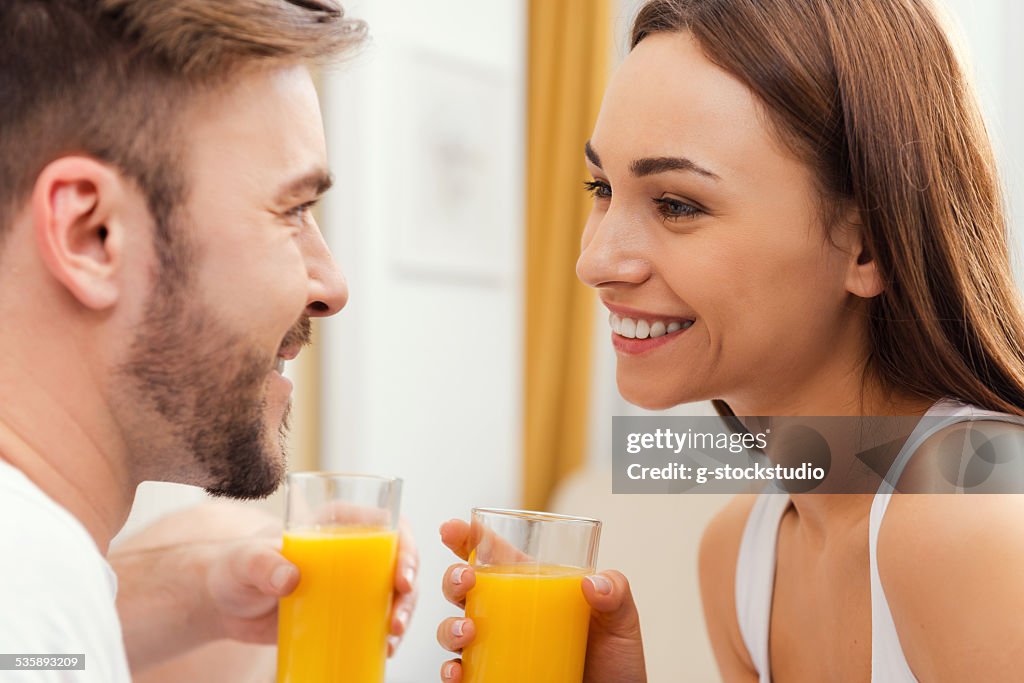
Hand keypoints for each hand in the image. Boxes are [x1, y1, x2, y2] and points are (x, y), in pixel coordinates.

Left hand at [204, 517, 418, 654]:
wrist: (223, 605)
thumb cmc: (233, 569)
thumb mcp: (245, 561)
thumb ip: (262, 564)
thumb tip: (290, 577)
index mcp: (336, 522)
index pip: (386, 524)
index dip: (405, 547)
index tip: (402, 578)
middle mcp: (351, 548)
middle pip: (398, 561)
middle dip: (409, 591)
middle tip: (396, 620)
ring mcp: (351, 581)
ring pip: (394, 591)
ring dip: (403, 614)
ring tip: (391, 640)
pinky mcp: (345, 609)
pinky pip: (377, 617)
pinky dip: (387, 633)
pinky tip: (386, 649)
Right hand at [435, 519, 646, 681]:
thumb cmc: (613, 659)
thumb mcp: (621, 619)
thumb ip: (616, 593)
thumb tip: (592, 584)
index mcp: (531, 585)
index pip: (493, 552)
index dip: (466, 536)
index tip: (451, 528)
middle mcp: (506, 613)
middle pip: (464, 586)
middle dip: (453, 577)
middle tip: (466, 580)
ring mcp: (495, 646)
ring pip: (453, 628)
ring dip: (450, 627)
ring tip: (467, 632)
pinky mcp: (491, 677)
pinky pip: (460, 672)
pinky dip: (451, 671)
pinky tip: (459, 671)